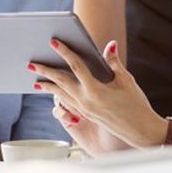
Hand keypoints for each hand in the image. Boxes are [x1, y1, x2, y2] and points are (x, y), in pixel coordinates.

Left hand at [30, 39, 165, 147]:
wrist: (140, 130)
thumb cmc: (135, 104)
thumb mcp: (126, 81)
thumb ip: (114, 62)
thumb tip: (110, 44)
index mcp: (96, 90)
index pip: (76, 67)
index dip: (65, 52)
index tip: (53, 42)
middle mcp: (86, 101)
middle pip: (61, 82)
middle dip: (45, 72)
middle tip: (31, 64)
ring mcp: (84, 110)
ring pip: (61, 95)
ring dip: (48, 86)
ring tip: (36, 79)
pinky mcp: (86, 114)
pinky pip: (68, 103)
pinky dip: (59, 95)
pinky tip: (54, 91)